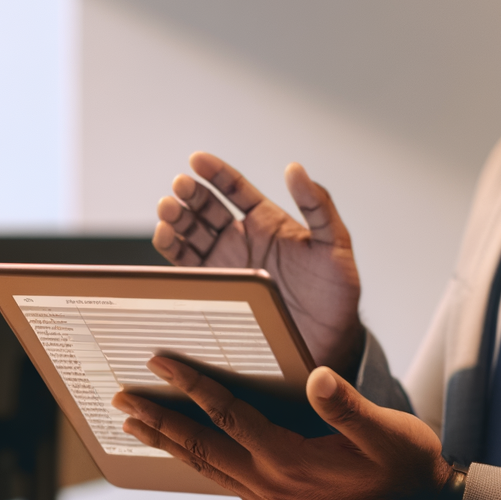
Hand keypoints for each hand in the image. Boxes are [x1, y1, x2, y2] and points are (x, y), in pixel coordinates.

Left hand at [113, 357, 450, 499]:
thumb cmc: (407, 470)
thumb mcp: (387, 433)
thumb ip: (348, 407)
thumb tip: (315, 375)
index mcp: (290, 463)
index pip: (229, 416)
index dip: (192, 386)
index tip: (159, 362)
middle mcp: (270, 484)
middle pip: (200, 447)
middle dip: (158, 421)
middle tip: (120, 399)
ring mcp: (269, 497)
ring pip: (205, 466)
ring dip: (167, 443)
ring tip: (134, 423)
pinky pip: (221, 477)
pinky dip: (194, 459)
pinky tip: (183, 449)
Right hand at [154, 153, 364, 369]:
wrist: (328, 339)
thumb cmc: (335, 292)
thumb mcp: (335, 243)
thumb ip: (317, 205)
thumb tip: (295, 168)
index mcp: (268, 221)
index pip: (235, 188)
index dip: (215, 172)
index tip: (197, 160)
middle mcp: (243, 238)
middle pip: (206, 207)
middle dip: (190, 193)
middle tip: (180, 186)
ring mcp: (226, 262)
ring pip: (191, 232)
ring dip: (176, 217)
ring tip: (168, 208)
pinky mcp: (216, 287)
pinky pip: (186, 264)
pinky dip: (172, 248)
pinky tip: (165, 236)